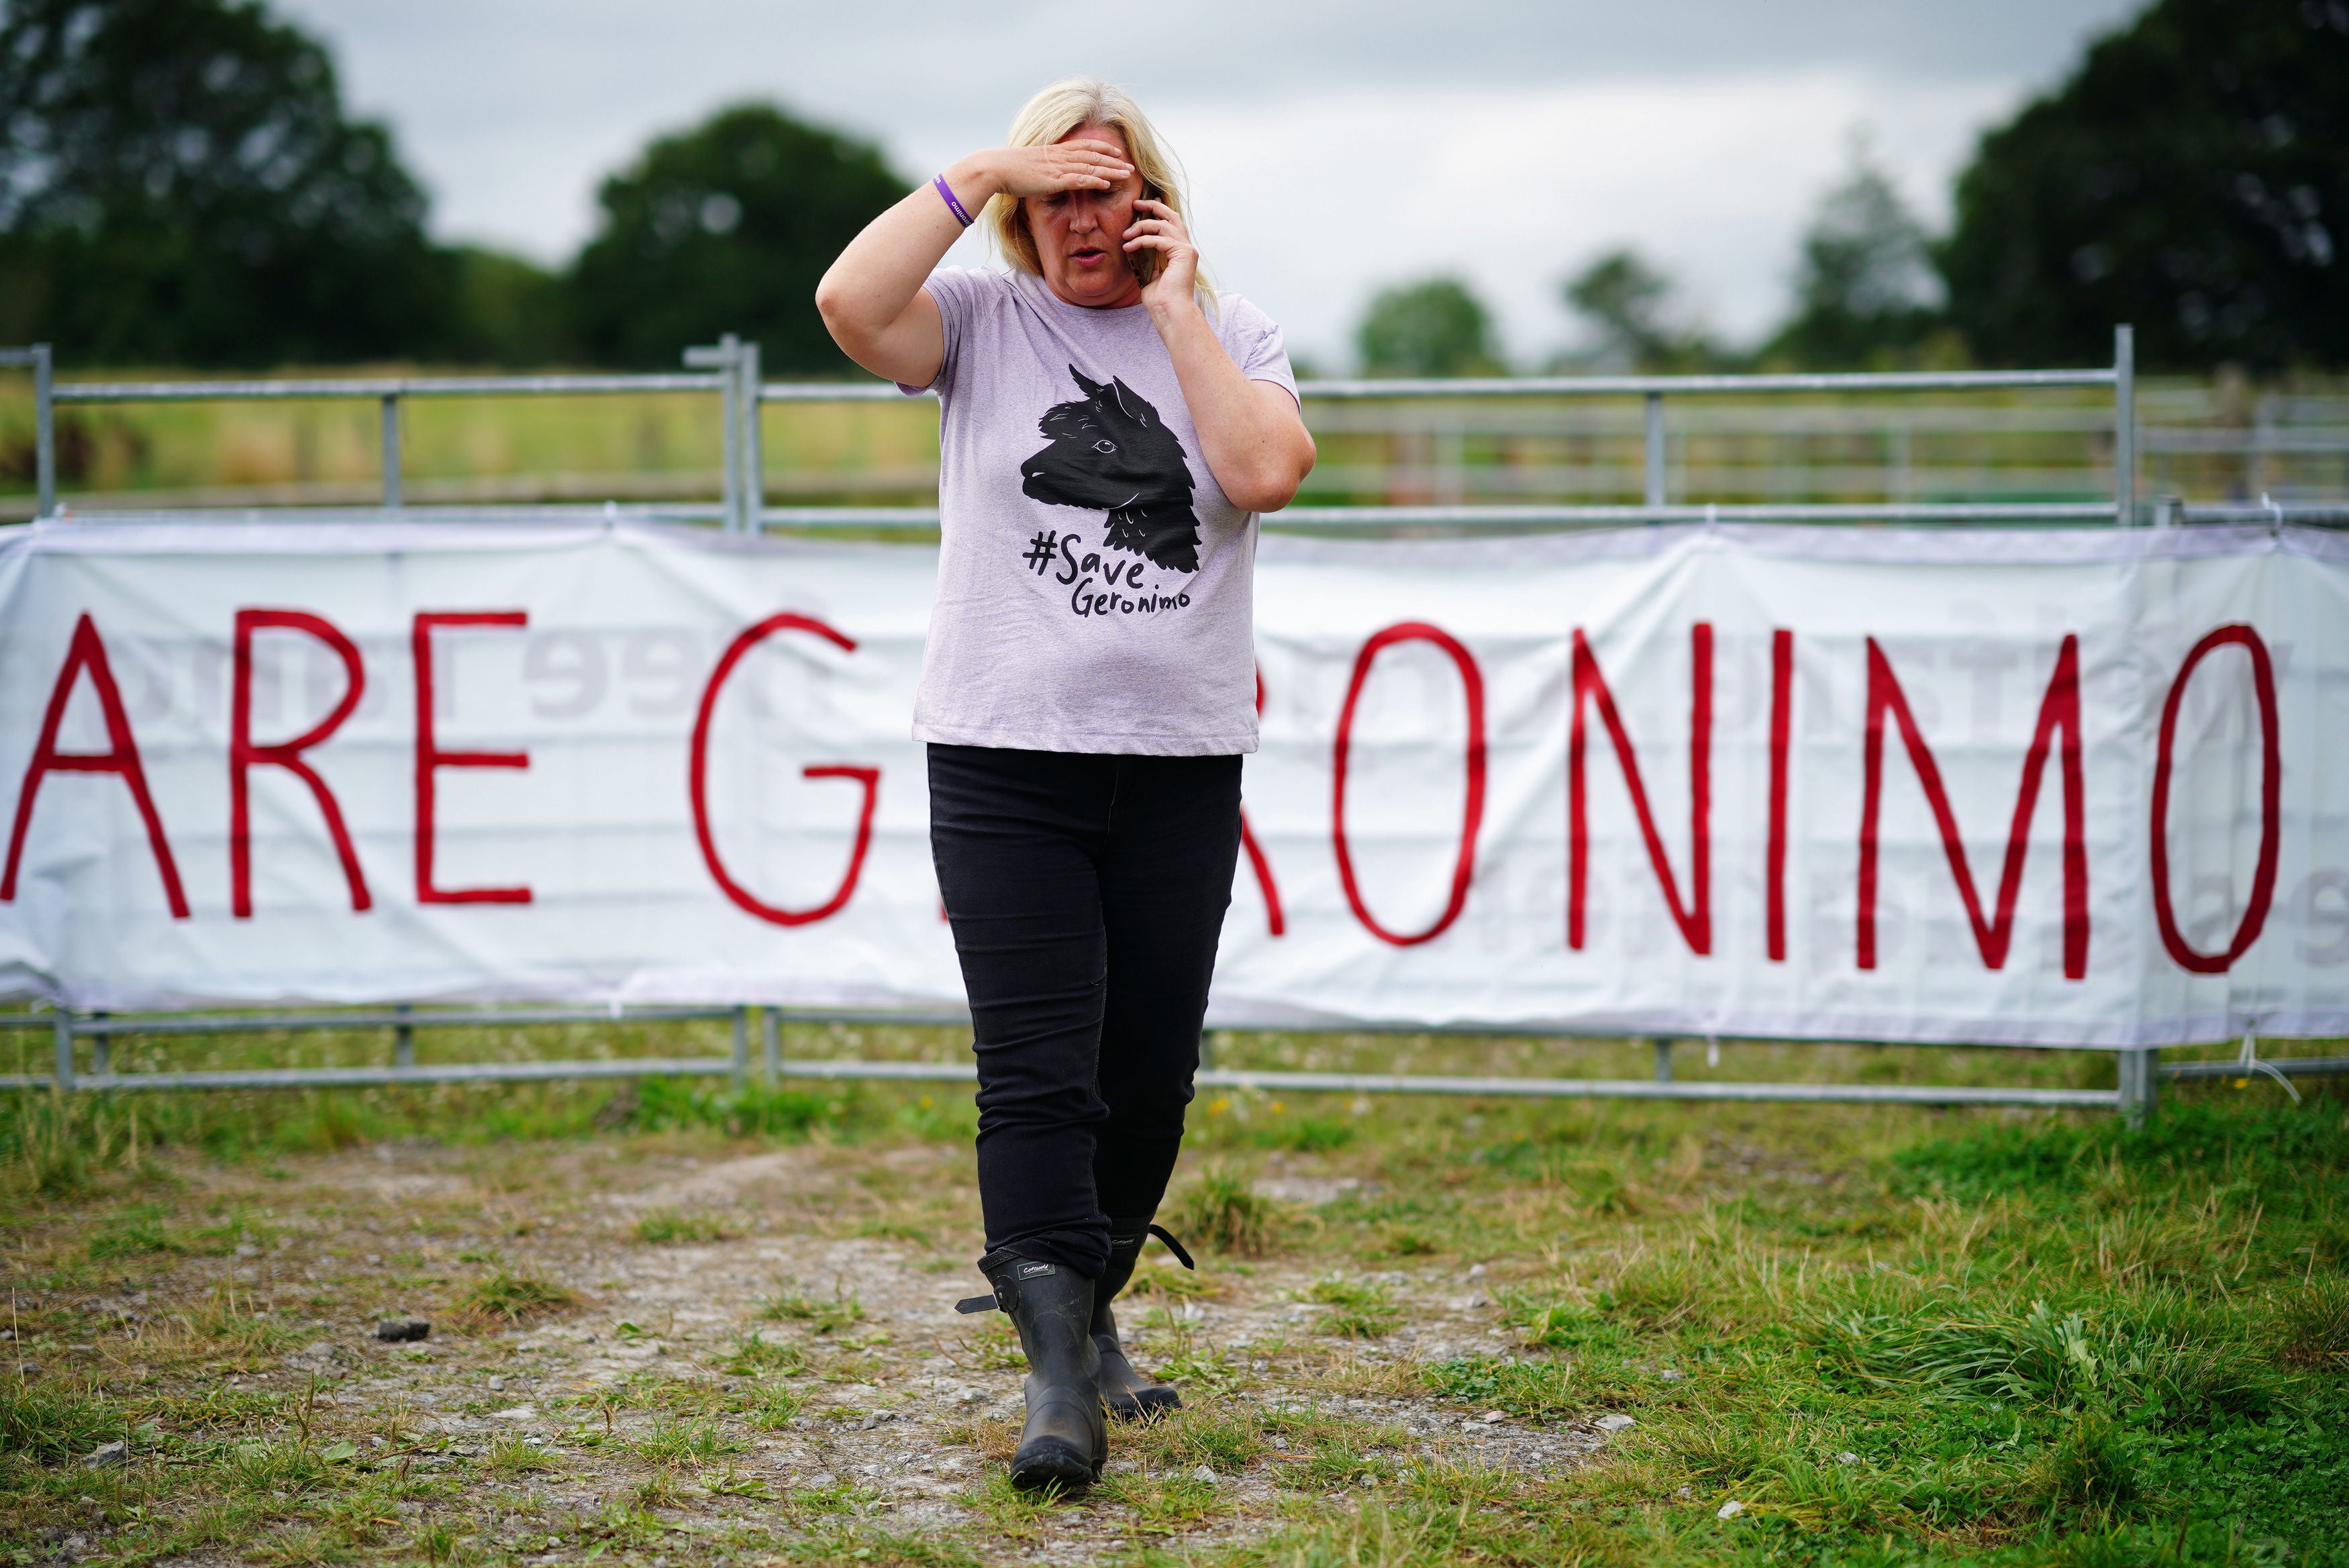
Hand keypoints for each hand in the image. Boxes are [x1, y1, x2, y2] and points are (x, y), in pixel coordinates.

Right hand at [972, 139, 1134, 201]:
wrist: (996, 168)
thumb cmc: (1008, 169)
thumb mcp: (1029, 164)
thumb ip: (1042, 167)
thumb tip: (1045, 173)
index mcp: (1055, 150)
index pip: (1084, 146)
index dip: (1102, 148)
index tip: (1116, 151)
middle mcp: (1060, 155)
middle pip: (1094, 156)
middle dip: (1114, 160)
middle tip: (1130, 165)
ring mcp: (1058, 167)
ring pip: (1091, 167)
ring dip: (1111, 171)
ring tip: (1127, 175)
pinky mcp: (1055, 180)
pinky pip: (1080, 180)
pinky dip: (1096, 182)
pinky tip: (1108, 184)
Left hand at [1126, 199, 1201, 317]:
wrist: (1169, 312)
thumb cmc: (1160, 299)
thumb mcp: (1149, 274)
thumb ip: (1147, 258)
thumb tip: (1135, 246)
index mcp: (1179, 251)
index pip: (1170, 224)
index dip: (1157, 212)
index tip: (1140, 208)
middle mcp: (1186, 248)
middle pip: (1172, 216)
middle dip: (1153, 207)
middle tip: (1136, 204)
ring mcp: (1186, 250)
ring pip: (1163, 225)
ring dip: (1142, 226)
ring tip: (1126, 234)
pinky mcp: (1183, 254)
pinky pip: (1159, 239)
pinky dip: (1142, 241)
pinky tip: (1129, 246)